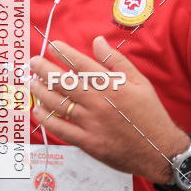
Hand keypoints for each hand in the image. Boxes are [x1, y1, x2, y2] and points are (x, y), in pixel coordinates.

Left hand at [29, 37, 189, 184]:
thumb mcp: (140, 82)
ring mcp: (91, 123)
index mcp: (112, 86)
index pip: (81, 64)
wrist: (159, 149)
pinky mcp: (88, 142)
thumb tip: (98, 42)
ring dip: (41, 92)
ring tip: (32, 83)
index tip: (52, 46)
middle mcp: (98, 103)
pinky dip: (46, 119)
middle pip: (64, 82)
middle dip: (44, 69)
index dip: (63, 53)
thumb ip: (117, 62)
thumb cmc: (150, 114)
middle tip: (33, 62)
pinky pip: (61, 129)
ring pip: (58, 104)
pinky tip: (37, 110)